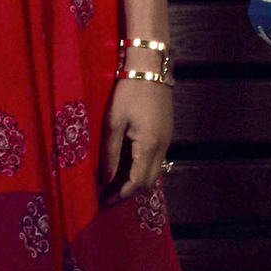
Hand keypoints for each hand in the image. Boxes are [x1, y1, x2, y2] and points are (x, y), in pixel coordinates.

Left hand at [103, 73, 174, 199]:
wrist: (150, 70)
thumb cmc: (129, 93)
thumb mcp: (113, 122)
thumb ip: (110, 153)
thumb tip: (106, 179)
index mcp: (149, 145)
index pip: (138, 181)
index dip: (121, 194)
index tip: (104, 200)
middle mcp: (162, 147)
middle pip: (149, 182)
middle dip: (128, 193)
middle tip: (107, 197)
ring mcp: (166, 141)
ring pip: (154, 172)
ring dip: (134, 182)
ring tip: (113, 184)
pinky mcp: (165, 134)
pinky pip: (155, 160)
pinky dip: (140, 169)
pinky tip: (124, 167)